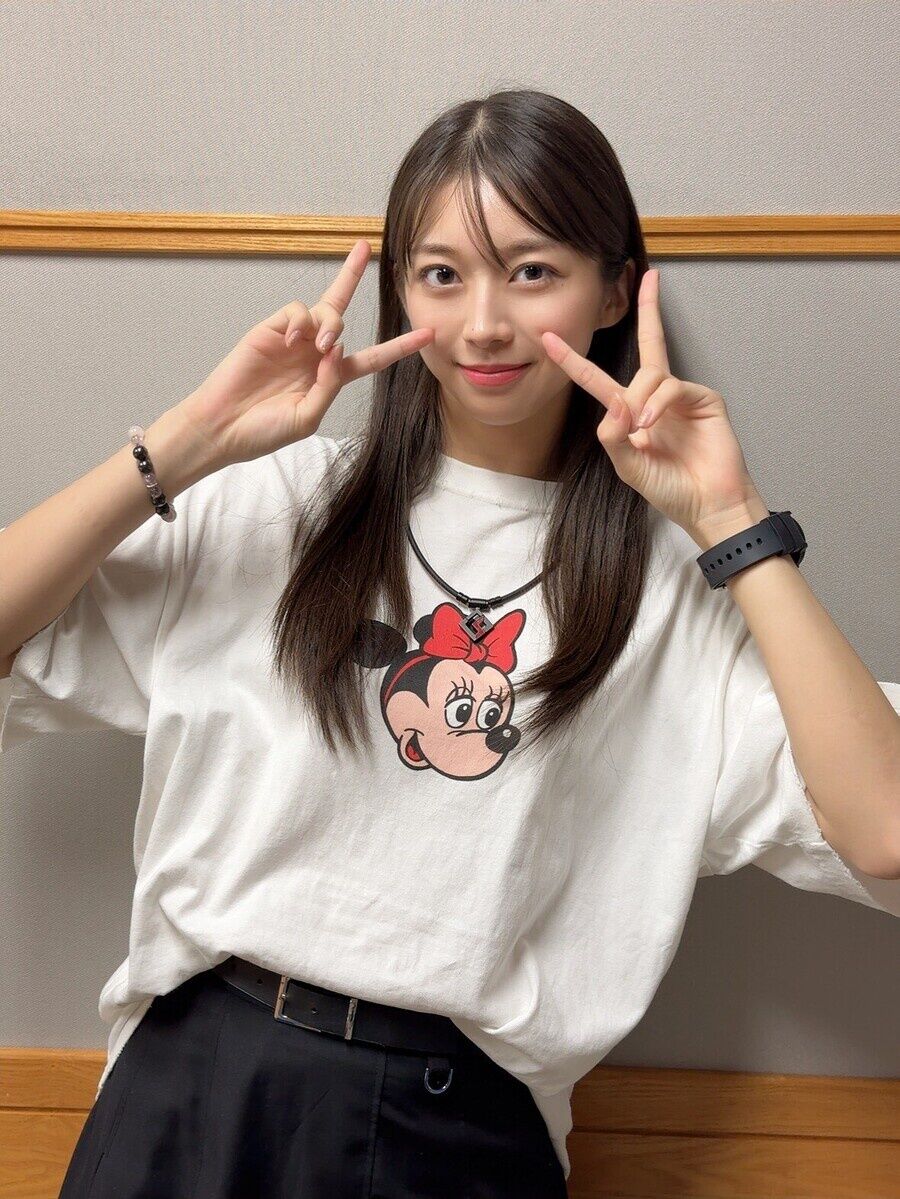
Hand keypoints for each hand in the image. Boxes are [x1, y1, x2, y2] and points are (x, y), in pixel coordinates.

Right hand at [175, 238, 434, 468]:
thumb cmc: (263, 431)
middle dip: (351, 276)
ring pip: (322, 310)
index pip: (372, 358)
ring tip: (318, 346)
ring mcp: (292, 340)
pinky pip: (295, 311)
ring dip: (329, 323)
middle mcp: (314, 353)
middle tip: (365, 248)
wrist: (222, 428)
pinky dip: (300, 321)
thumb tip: (336, 348)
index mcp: (330, 377)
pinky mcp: (268, 331)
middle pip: (341, 311)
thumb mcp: (307, 417)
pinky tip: (293, 340)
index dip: (400, 347)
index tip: (428, 333)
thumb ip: (329, 386)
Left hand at [541, 269, 765, 540]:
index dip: (573, 360)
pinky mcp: (704, 399)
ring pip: (651, 373)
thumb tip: (614, 400)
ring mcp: (681, 398)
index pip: (597, 380)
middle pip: (648, 346)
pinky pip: (673, 386)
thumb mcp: (627, 467)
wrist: (706, 505)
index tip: (548, 338)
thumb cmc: (669, 489)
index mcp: (630, 415)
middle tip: (647, 289)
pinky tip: (651, 423)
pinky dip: (658, 402)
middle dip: (648, 313)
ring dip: (640, 398)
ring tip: (641, 428)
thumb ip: (612, 435)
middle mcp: (655, 399)